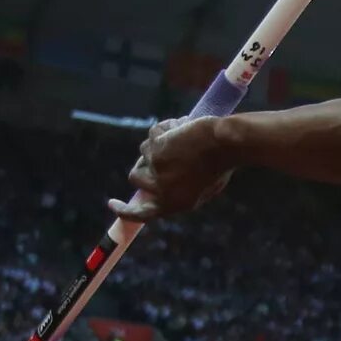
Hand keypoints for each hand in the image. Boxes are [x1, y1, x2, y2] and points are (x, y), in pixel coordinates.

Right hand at [108, 115, 241, 222]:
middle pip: (135, 177)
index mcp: (175, 204)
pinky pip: (153, 133)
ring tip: (184, 136)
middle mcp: (161, 191)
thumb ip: (178, 190)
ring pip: (144, 151)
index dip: (124, 210)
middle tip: (156, 152)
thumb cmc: (222, 164)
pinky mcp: (155, 149)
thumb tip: (153, 188)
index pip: (141, 214)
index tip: (112, 203)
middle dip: (142, 163)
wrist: (229, 144)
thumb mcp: (203, 186)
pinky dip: (166, 128)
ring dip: (160, 141)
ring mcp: (156, 169)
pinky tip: (184, 126)